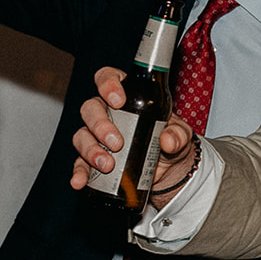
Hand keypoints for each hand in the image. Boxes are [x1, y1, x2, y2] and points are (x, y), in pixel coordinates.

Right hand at [70, 66, 195, 201]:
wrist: (169, 167)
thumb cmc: (170, 138)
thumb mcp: (181, 134)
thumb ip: (178, 135)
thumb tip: (167, 141)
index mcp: (127, 96)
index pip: (108, 78)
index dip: (108, 84)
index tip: (118, 100)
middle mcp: (107, 113)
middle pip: (91, 109)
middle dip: (100, 125)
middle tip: (117, 142)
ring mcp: (97, 136)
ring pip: (82, 135)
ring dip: (91, 150)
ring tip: (108, 165)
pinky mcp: (93, 159)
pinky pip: (80, 163)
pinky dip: (79, 172)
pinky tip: (80, 181)